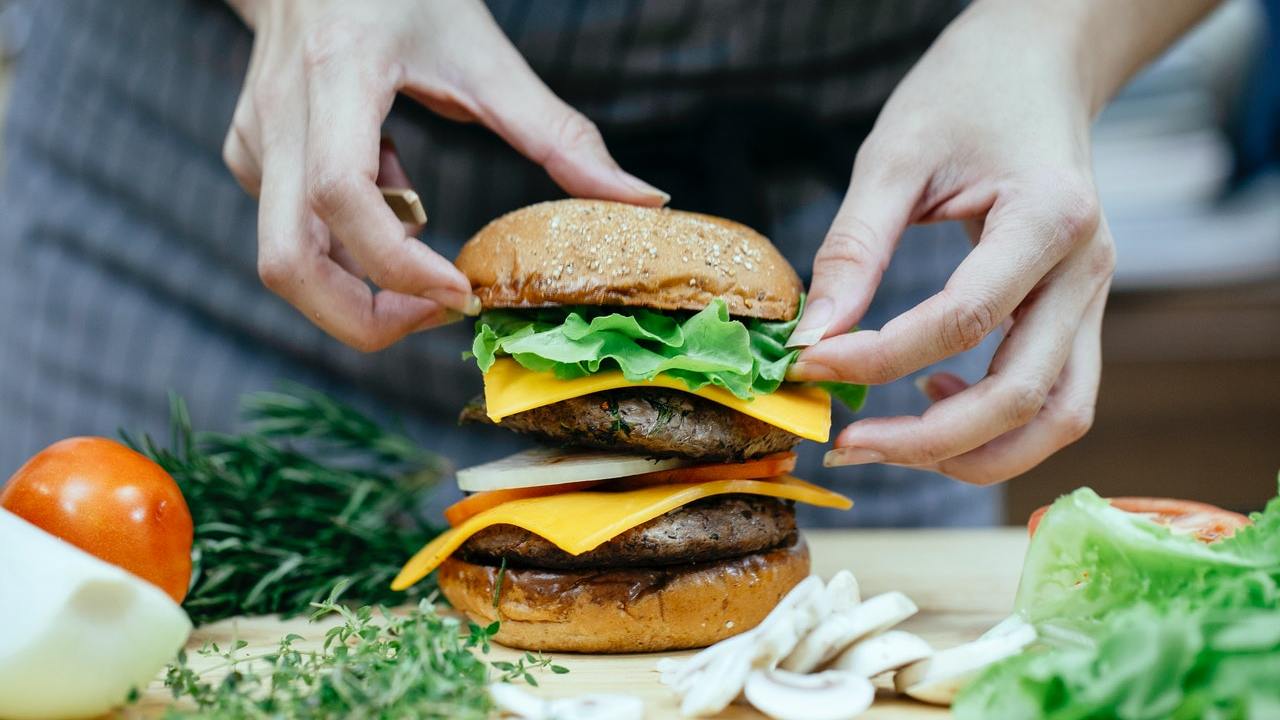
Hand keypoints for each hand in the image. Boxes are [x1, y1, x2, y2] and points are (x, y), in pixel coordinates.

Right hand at [223, 0, 666, 350]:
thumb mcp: (486, 53)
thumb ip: (559, 135)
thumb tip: (643, 201)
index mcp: (339, 73)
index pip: (342, 194)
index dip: (398, 264)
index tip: (460, 293)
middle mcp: (281, 114)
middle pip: (285, 260)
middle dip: (360, 317)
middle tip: (435, 314)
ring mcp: (257, 138)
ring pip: (281, 257)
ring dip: (357, 282)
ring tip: (422, 245)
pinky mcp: (250, 153)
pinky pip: (290, 228)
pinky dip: (348, 242)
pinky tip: (394, 193)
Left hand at [786, 1, 1122, 484]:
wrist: (1035, 65)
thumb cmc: (964, 95)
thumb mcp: (893, 156)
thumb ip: (853, 249)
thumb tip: (810, 340)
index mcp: (1050, 216)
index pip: (964, 320)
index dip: (879, 357)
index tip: (808, 363)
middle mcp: (1089, 268)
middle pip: (1024, 396)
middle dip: (927, 441)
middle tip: (846, 442)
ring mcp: (1095, 297)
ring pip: (1057, 418)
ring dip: (973, 453)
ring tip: (890, 439)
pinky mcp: (1080, 313)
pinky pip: (1056, 398)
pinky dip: (998, 426)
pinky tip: (933, 396)